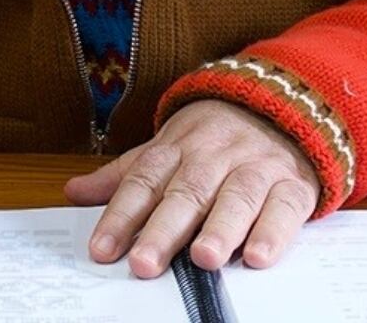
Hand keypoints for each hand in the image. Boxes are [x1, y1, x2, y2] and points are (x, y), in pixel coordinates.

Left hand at [65, 100, 318, 277]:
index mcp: (178, 148)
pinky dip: (272, 231)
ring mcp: (256, 168)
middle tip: (145, 262)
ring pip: (237, 197)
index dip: (120, 216)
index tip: (102, 250)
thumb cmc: (215, 137)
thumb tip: (73, 192)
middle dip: (164, 229)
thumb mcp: (167, 148)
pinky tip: (258, 256)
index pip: (143, 182)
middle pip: (187, 193)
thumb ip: (125, 175)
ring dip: (221, 228)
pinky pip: (284, 207)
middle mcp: (215, 157)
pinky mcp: (293, 185)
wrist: (282, 103)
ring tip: (204, 259)